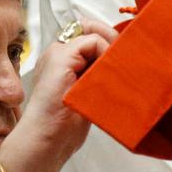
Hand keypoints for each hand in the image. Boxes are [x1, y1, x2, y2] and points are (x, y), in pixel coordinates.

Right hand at [0, 19, 116, 171]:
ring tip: (119, 69)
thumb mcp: (87, 96)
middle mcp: (56, 53)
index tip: (122, 59)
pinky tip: (108, 73)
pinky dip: (106, 53)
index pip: (89, 36)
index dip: (108, 43)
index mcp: (61, 62)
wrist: (45, 142)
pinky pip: (92, 41)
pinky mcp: (60, 58)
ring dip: (112, 48)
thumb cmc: (63, 128)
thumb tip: (122, 65)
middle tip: (126, 59)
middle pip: (92, 29)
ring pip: (94, 33)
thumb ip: (97, 77)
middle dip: (113, 41)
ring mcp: (56, 53)